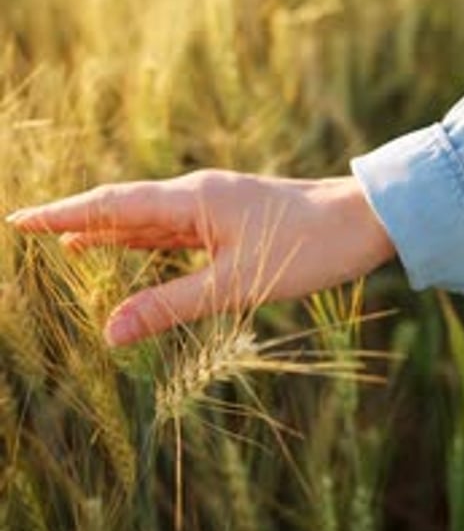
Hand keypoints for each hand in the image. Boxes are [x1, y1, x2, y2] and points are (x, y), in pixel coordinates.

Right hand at [6, 170, 394, 345]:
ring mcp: (210, 206)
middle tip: (31, 229)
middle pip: (121, 206)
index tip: (21, 221)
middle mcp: (194, 196)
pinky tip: (126, 248)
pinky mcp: (226, 219)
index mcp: (191, 200)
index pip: (110, 205)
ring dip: (106, 230)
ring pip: (145, 218)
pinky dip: (140, 240)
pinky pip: (169, 229)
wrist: (362, 220)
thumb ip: (169, 308)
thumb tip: (109, 334)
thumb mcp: (234, 285)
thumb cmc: (307, 248)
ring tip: (66, 243)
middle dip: (75, 219)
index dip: (63, 215)